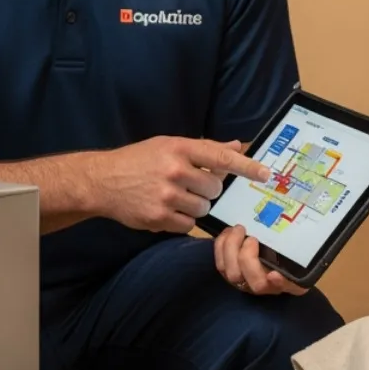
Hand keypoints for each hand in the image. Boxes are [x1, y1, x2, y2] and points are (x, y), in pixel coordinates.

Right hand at [91, 137, 269, 233]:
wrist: (102, 181)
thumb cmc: (138, 160)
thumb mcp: (168, 145)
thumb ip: (204, 148)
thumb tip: (236, 146)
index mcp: (179, 148)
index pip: (221, 158)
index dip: (247, 166)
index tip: (266, 174)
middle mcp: (174, 171)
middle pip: (215, 188)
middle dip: (208, 189)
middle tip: (189, 184)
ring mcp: (166, 196)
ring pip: (203, 208)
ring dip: (195, 205)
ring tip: (175, 196)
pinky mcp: (159, 218)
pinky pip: (188, 225)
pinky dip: (182, 220)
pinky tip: (166, 208)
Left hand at [213, 224, 307, 296]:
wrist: (272, 248)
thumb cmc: (287, 250)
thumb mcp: (298, 250)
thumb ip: (299, 251)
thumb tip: (299, 244)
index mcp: (287, 282)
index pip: (284, 288)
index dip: (278, 283)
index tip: (274, 274)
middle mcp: (265, 287)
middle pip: (254, 283)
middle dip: (248, 258)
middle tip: (251, 237)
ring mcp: (246, 282)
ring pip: (232, 275)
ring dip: (231, 250)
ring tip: (238, 230)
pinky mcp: (230, 272)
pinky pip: (220, 265)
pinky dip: (220, 247)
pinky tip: (226, 233)